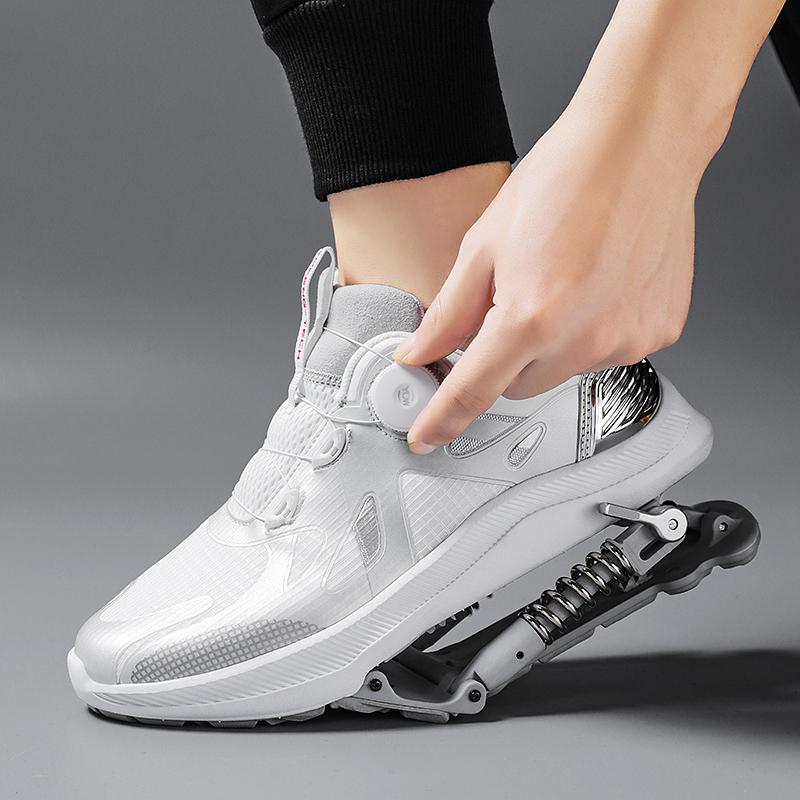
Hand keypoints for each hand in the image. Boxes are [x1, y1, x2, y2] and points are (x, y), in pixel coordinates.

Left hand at [394, 94, 699, 453]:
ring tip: (561, 282)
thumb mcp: (484, 244)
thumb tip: (421, 350)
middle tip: (512, 303)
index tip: (428, 436)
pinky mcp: (658, 332)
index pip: (473, 390)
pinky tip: (596, 287)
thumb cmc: (566, 177)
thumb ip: (449, 312)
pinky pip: (606, 354)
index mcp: (531, 316)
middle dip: (502, 359)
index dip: (443, 417)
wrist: (642, 141)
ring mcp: (627, 339)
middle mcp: (584, 338)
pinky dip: (591, 333)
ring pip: (563, 373)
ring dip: (549, 346)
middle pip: (517, 386)